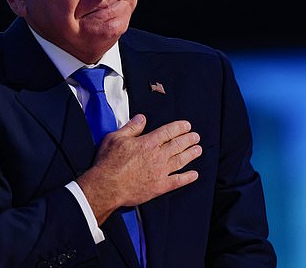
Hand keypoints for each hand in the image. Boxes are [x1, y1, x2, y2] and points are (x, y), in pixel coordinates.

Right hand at [76, 114, 201, 224]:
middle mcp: (157, 156)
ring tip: (198, 150)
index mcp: (148, 142)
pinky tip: (194, 174)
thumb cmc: (109, 162)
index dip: (179, 127)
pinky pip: (178, 181)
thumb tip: (141, 118)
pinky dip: (187, 178)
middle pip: (178, 145)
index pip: (168, 132)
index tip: (187, 125)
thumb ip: (131, 127)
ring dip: (191, 154)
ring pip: (181, 160)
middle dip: (189, 139)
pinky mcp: (159, 187)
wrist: (107, 186)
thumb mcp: (115, 138)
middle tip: (196, 136)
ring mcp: (160, 172)